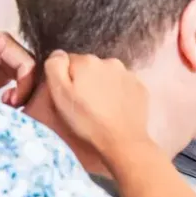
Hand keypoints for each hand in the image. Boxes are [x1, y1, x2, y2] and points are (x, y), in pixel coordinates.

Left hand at [0, 32, 34, 102]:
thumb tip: (2, 39)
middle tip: (12, 103)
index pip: (28, 63)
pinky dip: (22, 92)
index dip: (25, 83)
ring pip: (32, 76)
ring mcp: (12, 58)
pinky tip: (9, 99)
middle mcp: (10, 46)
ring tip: (9, 102)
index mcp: (3, 41)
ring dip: (25, 92)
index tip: (13, 100)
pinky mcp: (12, 69)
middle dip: (26, 89)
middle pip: (33, 70)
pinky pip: (27, 80)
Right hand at [38, 51, 155, 175]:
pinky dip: (118, 93)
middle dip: (85, 80)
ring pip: (107, 75)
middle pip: (89, 67)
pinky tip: (115, 108)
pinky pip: (123, 85)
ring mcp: (128, 74)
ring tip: (100, 107)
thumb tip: (59, 54)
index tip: (69, 96)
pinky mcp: (140, 87)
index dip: (65, 79)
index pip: (68, 61)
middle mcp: (109, 61)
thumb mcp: (60, 95)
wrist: (122, 142)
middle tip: (84, 103)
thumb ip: (54, 67)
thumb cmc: (86, 120)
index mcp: (86, 61)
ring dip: (102, 85)